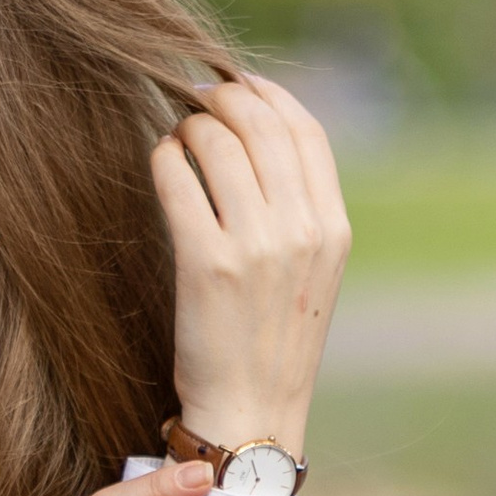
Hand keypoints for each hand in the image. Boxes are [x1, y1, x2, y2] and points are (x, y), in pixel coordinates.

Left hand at [151, 74, 351, 461]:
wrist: (250, 411)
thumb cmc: (272, 338)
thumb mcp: (312, 271)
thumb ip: (299, 208)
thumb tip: (259, 134)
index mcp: (333, 229)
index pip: (305, 131)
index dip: (268, 94)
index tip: (239, 84)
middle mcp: (301, 231)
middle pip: (260, 124)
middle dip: (222, 97)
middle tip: (195, 97)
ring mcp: (255, 247)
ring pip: (217, 142)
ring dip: (190, 125)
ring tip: (179, 136)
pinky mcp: (206, 264)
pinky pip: (178, 178)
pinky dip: (165, 156)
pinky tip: (161, 160)